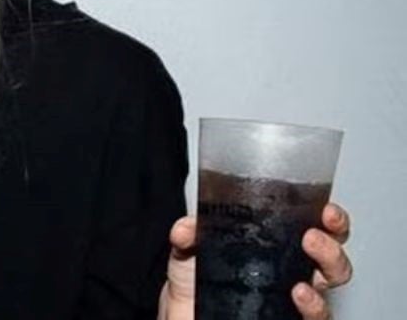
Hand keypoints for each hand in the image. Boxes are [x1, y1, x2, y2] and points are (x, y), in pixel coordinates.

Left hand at [158, 203, 352, 319]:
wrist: (189, 316)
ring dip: (329, 268)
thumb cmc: (197, 285)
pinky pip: (317, 318)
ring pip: (331, 290)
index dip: (331, 221)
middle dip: (332, 244)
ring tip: (309, 255)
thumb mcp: (190, 252)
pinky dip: (314, 305)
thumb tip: (185, 228)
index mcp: (278, 250)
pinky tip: (300, 293)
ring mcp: (294, 302)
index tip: (326, 209)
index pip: (317, 231)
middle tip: (313, 234)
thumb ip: (188, 235)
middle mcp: (292, 276)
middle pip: (333, 260)